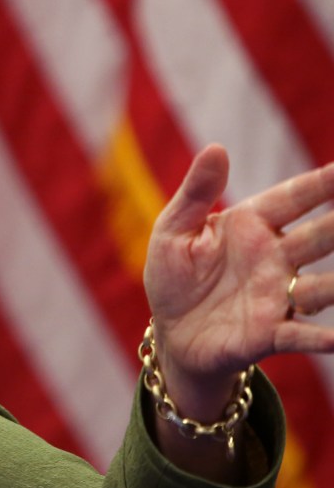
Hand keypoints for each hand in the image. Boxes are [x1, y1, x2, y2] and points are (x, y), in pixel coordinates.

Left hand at [144, 144, 333, 420]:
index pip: (293, 199)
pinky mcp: (268, 334)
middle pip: (318, 238)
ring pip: (320, 288)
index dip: (321, 183)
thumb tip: (216, 148)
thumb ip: (196, 193)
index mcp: (251, 226)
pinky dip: (319, 339)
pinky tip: (332, 339)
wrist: (170, 332)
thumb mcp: (173, 231)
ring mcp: (276, 296)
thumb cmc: (174, 276)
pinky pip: (300, 336)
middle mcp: (274, 259)